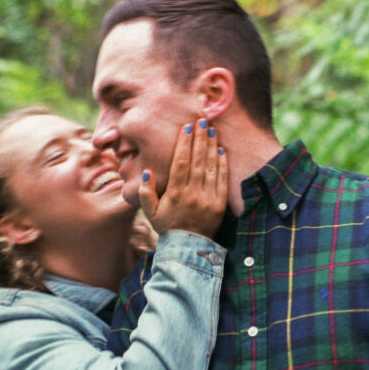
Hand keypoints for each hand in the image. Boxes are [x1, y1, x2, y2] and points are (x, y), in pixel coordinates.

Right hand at [139, 119, 227, 236]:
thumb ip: (145, 192)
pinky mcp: (220, 204)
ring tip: (211, 130)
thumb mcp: (150, 212)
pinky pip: (222, 180)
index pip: (180, 163)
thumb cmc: (167, 226)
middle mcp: (193, 194)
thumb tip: (147, 172)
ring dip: (211, 146)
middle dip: (199, 138)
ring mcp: (208, 199)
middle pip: (197, 160)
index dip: (184, 144)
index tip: (186, 128)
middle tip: (202, 121)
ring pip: (211, 167)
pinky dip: (222, 164)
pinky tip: (221, 150)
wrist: (188, 248)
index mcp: (175, 194)